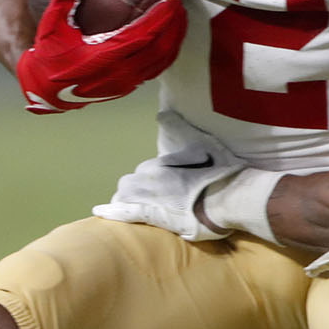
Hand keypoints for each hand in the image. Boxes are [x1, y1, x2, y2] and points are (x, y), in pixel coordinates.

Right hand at [17, 0, 186, 113]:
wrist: (46, 91)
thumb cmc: (49, 55)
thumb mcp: (50, 25)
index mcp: (103, 57)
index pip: (143, 36)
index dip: (160, 19)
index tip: (171, 1)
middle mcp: (119, 73)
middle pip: (160, 49)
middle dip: (174, 26)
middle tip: (179, 5)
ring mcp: (126, 83)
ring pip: (161, 61)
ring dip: (174, 39)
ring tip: (180, 19)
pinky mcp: (127, 88)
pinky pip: (156, 69)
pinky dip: (167, 53)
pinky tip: (169, 37)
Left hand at [93, 111, 241, 238]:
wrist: (228, 196)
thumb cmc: (219, 169)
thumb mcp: (202, 142)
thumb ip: (180, 128)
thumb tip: (162, 113)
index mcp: (159, 163)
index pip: (144, 171)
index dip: (152, 180)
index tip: (165, 185)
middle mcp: (148, 178)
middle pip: (129, 184)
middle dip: (135, 191)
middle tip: (153, 199)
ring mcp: (147, 197)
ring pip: (124, 197)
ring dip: (127, 202)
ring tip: (136, 209)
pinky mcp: (150, 214)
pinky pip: (123, 212)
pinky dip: (111, 211)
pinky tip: (100, 212)